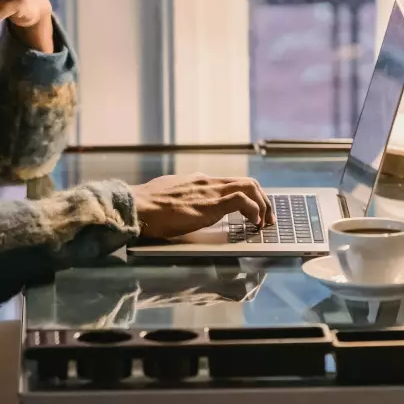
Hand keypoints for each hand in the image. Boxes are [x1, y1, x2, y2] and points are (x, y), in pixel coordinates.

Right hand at [132, 173, 272, 238]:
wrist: (137, 207)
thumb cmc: (146, 206)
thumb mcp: (167, 196)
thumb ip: (180, 197)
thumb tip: (180, 206)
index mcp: (197, 181)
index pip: (230, 182)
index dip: (247, 196)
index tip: (252, 211)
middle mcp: (207, 182)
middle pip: (246, 182)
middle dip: (263, 199)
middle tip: (266, 218)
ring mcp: (210, 192)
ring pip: (250, 187)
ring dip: (263, 204)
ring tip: (264, 222)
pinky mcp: (211, 204)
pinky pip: (242, 201)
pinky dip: (254, 210)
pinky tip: (253, 222)